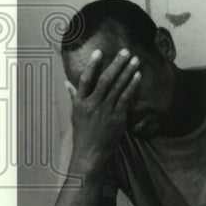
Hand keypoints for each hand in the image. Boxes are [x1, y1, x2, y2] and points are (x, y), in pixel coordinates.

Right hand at [67, 48, 140, 168]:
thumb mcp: (75, 114)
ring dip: (128, 71)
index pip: (85, 79)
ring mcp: (106, 111)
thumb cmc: (82, 133)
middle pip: (105, 80)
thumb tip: (67, 82)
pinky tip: (138, 76)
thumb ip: (74, 96)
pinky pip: (126, 98)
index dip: (92, 65)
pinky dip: (132, 86)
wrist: (90, 154)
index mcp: (80, 103)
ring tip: (135, 60)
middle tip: (126, 52)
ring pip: (118, 87)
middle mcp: (92, 105)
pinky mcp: (118, 118)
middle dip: (117, 64)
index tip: (99, 52)